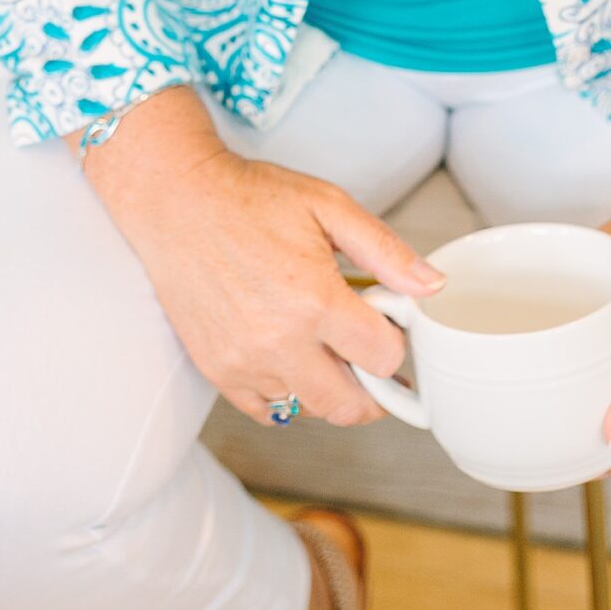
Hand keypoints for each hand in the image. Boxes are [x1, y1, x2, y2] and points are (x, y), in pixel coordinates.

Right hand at [80, 91, 442, 426]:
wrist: (177, 202)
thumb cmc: (251, 198)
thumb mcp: (329, 206)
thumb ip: (385, 251)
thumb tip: (432, 286)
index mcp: (313, 300)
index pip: (384, 358)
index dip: (396, 341)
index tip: (388, 323)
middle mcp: (278, 342)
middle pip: (351, 406)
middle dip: (375, 388)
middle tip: (374, 360)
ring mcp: (244, 363)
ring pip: (310, 410)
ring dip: (330, 388)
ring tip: (327, 346)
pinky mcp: (218, 371)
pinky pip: (268, 410)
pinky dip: (289, 393)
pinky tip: (292, 357)